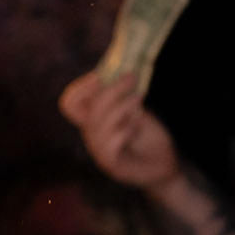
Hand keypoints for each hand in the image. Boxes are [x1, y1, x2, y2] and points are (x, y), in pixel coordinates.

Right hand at [59, 70, 179, 192]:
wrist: (164, 164)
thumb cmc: (148, 136)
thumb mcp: (135, 110)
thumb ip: (122, 95)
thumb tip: (120, 69)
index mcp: (93, 121)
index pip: (70, 105)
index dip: (80, 88)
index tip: (99, 75)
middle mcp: (92, 136)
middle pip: (89, 110)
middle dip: (111, 90)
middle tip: (132, 77)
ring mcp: (100, 152)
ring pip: (100, 125)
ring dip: (122, 107)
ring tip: (140, 98)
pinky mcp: (112, 165)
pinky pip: (111, 143)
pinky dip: (126, 129)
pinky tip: (138, 127)